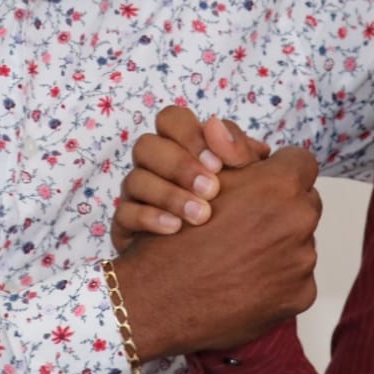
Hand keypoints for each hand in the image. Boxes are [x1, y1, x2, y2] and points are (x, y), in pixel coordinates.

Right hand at [110, 146, 321, 358]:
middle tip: (247, 221)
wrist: (160, 302)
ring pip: (300, 241)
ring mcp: (302, 261)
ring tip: (241, 255)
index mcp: (280, 185)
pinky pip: (295, 278)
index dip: (279, 171)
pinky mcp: (300, 295)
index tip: (263, 184)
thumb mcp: (203, 183)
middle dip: (281, 208)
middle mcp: (299, 220)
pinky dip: (276, 278)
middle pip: (304, 203)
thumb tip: (259, 146)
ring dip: (278, 244)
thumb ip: (236, 156)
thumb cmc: (177, 238)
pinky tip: (245, 280)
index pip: (301, 162)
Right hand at [113, 107, 268, 249]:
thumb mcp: (248, 178)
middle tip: (211, 189)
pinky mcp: (126, 223)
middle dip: (179, 166)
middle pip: (147, 145)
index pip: (171, 119)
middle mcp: (153, 163)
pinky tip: (175, 229)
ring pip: (135, 179)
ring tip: (200, 215)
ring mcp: (136, 192)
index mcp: (181, 144)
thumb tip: (215, 126)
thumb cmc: (236, 205)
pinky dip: (150, 218)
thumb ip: (238, 151)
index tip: (217, 163)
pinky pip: (125, 214)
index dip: (189, 134)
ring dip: (169, 195)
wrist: (222, 253)